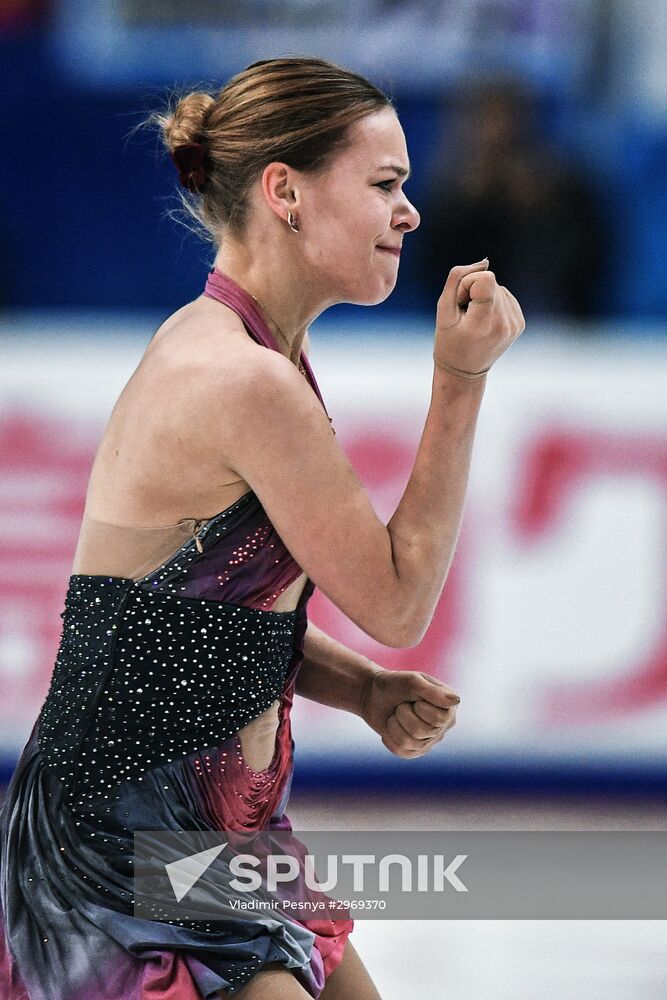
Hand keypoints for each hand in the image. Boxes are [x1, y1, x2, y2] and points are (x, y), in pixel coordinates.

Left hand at [360, 668, 459, 758]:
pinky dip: (390, 737)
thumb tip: (457, 700)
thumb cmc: (395, 684)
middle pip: (422, 731)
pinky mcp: (415, 751)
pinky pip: (401, 752)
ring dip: (394, 725)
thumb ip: (432, 691)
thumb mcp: (411, 681)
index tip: (414, 697)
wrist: (374, 695)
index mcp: (449, 706)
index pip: (439, 719)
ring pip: (410, 742)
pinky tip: (390, 727)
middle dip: (403, 714)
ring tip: (396, 715)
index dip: (420, 708)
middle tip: (401, 705)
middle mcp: (444, 725)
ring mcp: (430, 740)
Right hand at [433, 259, 524, 375]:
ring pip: (499, 288)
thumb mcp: (443, 309)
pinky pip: (505, 297)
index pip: (485, 278)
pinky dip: (494, 304)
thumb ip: (458, 278)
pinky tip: (485, 321)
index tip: (462, 304)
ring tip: (475, 320)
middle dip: (475, 292)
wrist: (464, 371)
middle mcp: (504, 323)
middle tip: (466, 315)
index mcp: (484, 323)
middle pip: (491, 282)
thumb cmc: (449, 340)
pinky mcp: (519, 323)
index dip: (468, 284)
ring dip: (484, 298)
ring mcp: (515, 324)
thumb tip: (484, 262)